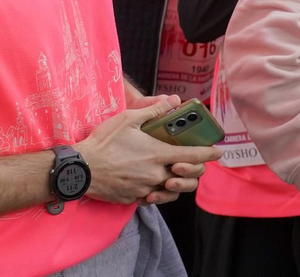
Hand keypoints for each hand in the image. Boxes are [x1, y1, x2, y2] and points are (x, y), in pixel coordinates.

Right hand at [74, 99, 217, 205]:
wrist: (81, 169)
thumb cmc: (104, 142)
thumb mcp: (128, 119)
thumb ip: (153, 111)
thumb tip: (173, 101)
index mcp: (157, 155)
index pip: (193, 157)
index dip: (209, 154)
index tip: (218, 152)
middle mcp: (155, 175)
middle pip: (186, 178)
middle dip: (194, 171)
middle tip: (191, 163)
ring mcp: (145, 189)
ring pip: (171, 191)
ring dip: (177, 184)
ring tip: (172, 174)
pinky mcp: (134, 198)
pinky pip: (153, 198)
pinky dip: (158, 192)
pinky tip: (152, 182)